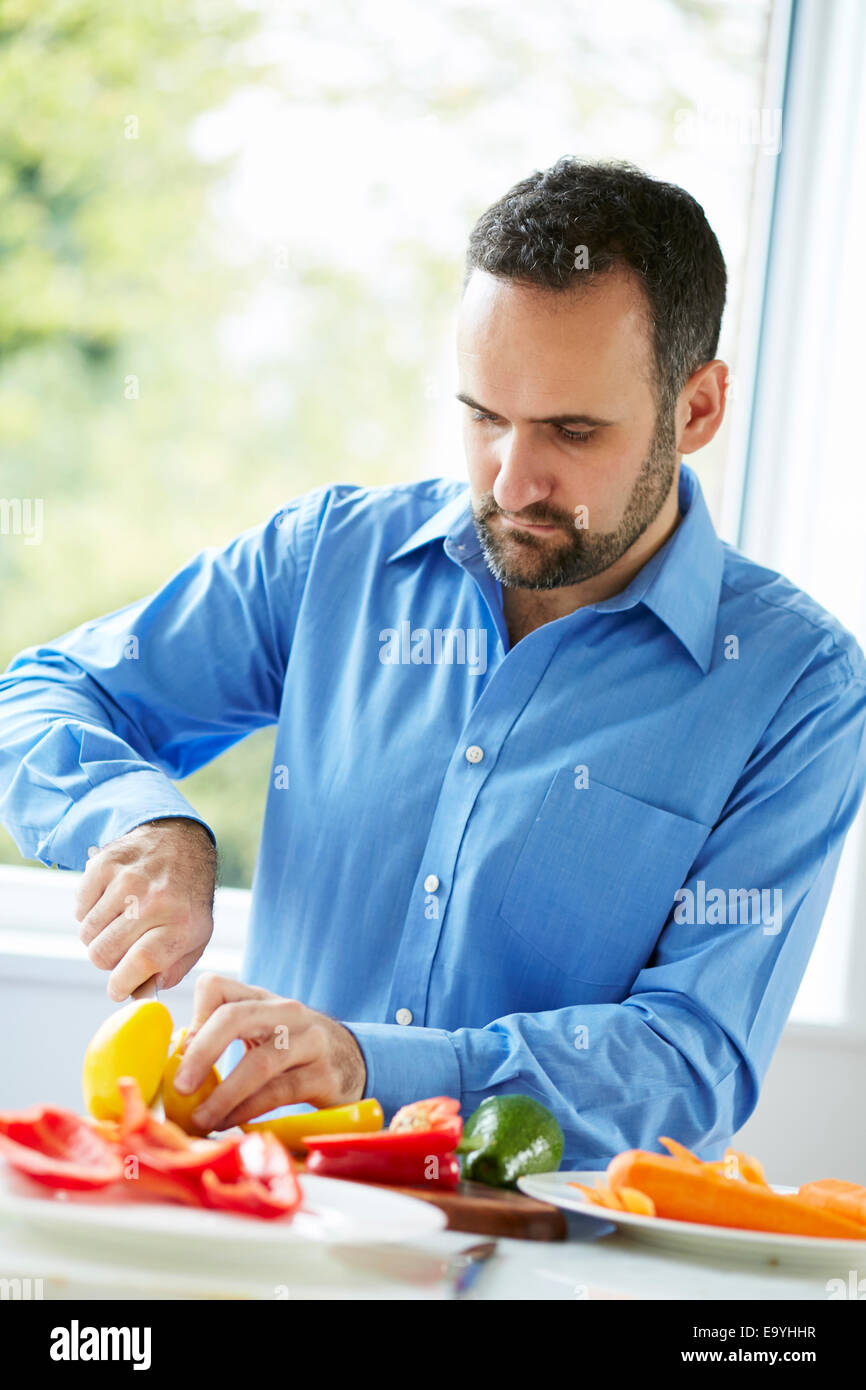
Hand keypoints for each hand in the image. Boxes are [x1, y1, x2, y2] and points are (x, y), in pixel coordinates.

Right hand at [75, 818, 216, 1000]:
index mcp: (182, 922)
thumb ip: (173, 969)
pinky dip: (90, 913)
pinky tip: (111, 903)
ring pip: (87, 934)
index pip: (141, 962)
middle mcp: (154, 900)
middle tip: (121, 948)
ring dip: (98, 937)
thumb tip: (141, 991)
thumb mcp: (197, 935)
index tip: (117, 989)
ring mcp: (127, 880)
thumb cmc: (186, 896)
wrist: (178, 842)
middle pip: (104, 953)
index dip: (122, 983)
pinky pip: (79, 910)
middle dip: (108, 961)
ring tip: (119, 923)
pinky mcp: (104, 865)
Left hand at [171, 974, 366, 1131]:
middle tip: (180, 1086)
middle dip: (202, 1052)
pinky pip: (279, 1092)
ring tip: (201, 1119)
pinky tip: (230, 1123)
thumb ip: (222, 1036)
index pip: (216, 988)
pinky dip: (248, 1110)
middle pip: (234, 1017)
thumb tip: (177, 1060)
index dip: (192, 1019)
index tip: (179, 1055)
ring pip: (259, 1062)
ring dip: (224, 1095)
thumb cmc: (293, 1049)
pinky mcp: (324, 1075)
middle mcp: (286, 1012)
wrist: (353, 1061)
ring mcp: (309, 1041)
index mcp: (261, 999)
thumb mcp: (260, 1031)